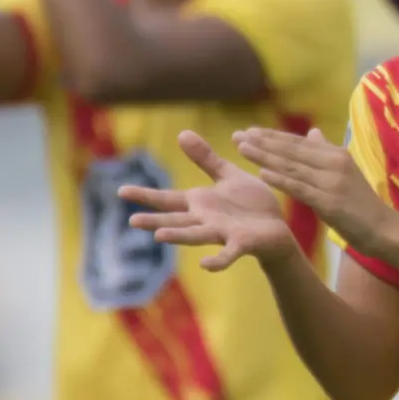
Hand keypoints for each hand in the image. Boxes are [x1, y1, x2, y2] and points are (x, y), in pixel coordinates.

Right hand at [123, 131, 296, 271]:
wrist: (278, 226)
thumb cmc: (250, 203)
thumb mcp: (227, 175)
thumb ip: (205, 159)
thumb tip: (181, 133)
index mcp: (201, 203)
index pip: (168, 199)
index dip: (145, 196)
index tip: (120, 191)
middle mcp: (206, 220)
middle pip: (176, 220)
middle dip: (155, 221)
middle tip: (132, 221)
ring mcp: (222, 233)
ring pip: (196, 235)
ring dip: (178, 236)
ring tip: (158, 237)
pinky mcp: (241, 243)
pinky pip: (228, 254)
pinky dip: (217, 261)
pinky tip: (205, 266)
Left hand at [233, 127, 397, 256]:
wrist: (383, 228)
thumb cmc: (361, 203)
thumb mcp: (345, 172)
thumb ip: (326, 152)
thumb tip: (312, 132)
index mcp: (336, 154)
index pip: (298, 142)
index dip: (272, 136)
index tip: (249, 131)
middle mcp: (334, 162)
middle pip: (291, 150)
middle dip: (262, 142)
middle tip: (237, 135)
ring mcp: (332, 181)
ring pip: (292, 166)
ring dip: (265, 156)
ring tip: (243, 149)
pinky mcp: (330, 201)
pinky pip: (300, 188)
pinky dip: (281, 179)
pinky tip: (263, 173)